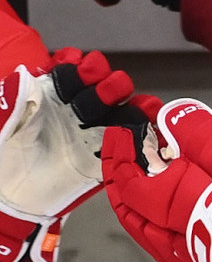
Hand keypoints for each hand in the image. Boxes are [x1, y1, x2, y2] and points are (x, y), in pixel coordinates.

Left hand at [0, 48, 155, 261]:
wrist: (12, 198)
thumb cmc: (4, 158)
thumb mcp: (4, 125)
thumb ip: (15, 100)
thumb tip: (26, 74)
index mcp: (51, 98)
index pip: (70, 73)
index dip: (76, 65)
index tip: (75, 62)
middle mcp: (76, 111)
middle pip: (100, 86)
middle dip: (104, 81)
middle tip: (99, 82)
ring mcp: (94, 132)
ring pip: (121, 108)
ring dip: (126, 98)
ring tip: (130, 96)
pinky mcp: (108, 155)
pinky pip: (132, 138)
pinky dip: (144, 124)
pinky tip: (148, 113)